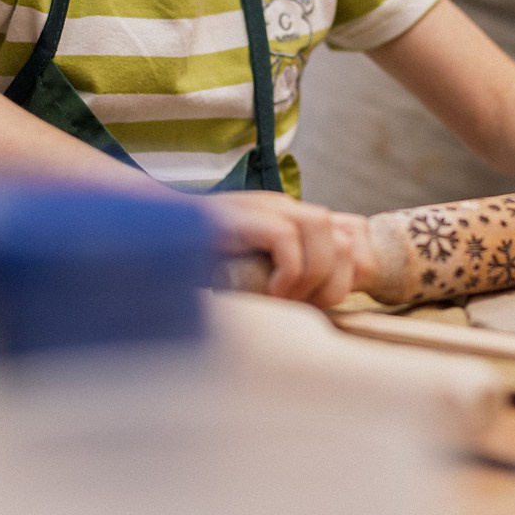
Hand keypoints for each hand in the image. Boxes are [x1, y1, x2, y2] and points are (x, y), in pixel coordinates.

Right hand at [205, 190, 373, 306]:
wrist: (154, 236)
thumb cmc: (205, 263)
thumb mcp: (257, 272)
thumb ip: (288, 276)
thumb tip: (323, 302)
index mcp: (293, 219)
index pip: (354, 228)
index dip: (360, 263)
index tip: (337, 297)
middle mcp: (284, 207)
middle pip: (344, 236)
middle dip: (335, 281)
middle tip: (306, 307)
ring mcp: (263, 208)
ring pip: (321, 228)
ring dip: (313, 274)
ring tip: (288, 299)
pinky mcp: (242, 217)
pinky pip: (287, 238)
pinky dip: (287, 272)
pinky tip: (270, 293)